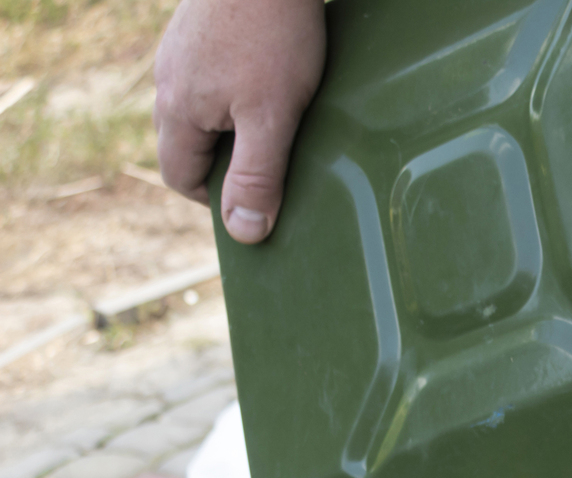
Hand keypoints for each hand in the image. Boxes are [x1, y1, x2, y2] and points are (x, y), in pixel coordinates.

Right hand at [153, 0, 324, 243]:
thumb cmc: (271, 34)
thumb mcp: (271, 117)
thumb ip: (257, 175)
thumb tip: (243, 232)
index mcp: (177, 110)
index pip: (180, 177)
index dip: (216, 199)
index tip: (257, 200)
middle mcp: (169, 80)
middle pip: (188, 143)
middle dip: (226, 164)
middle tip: (274, 165)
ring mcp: (183, 51)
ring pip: (202, 108)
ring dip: (235, 126)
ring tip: (279, 122)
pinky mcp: (203, 29)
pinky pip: (214, 77)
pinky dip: (239, 92)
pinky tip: (275, 80)